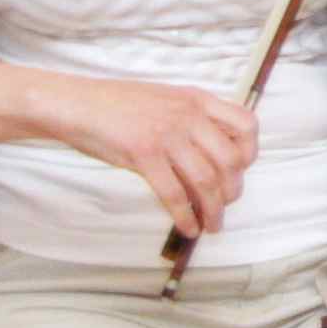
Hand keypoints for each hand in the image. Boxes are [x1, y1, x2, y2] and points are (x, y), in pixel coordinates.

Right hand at [32, 73, 258, 239]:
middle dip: (233, 189)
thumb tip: (215, 152)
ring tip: (212, 225)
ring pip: (206, 181)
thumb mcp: (167, 100)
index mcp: (198, 100)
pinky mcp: (144, 155)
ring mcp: (167, 135)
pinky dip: (185, 216)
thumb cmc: (118, 105)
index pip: (246, 125)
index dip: (250, 152)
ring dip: (213, 209)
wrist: (76, 104)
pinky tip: (188, 228)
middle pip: (230, 160)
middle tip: (225, 205)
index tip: (241, 170)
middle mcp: (188, 116)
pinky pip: (174, 193)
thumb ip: (193, 118)